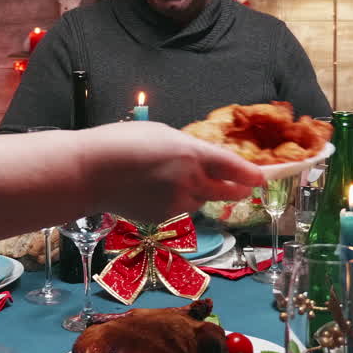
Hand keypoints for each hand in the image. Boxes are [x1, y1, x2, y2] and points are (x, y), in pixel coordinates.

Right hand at [78, 123, 262, 222]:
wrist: (89, 173)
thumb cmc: (120, 143)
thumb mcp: (161, 134)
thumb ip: (188, 149)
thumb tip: (204, 160)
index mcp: (192, 153)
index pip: (233, 167)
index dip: (251, 174)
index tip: (263, 179)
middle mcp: (190, 180)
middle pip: (226, 191)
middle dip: (236, 190)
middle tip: (243, 188)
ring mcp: (177, 203)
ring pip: (199, 200)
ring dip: (196, 192)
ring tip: (166, 178)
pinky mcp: (163, 218)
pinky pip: (179, 209)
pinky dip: (173, 202)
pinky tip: (150, 190)